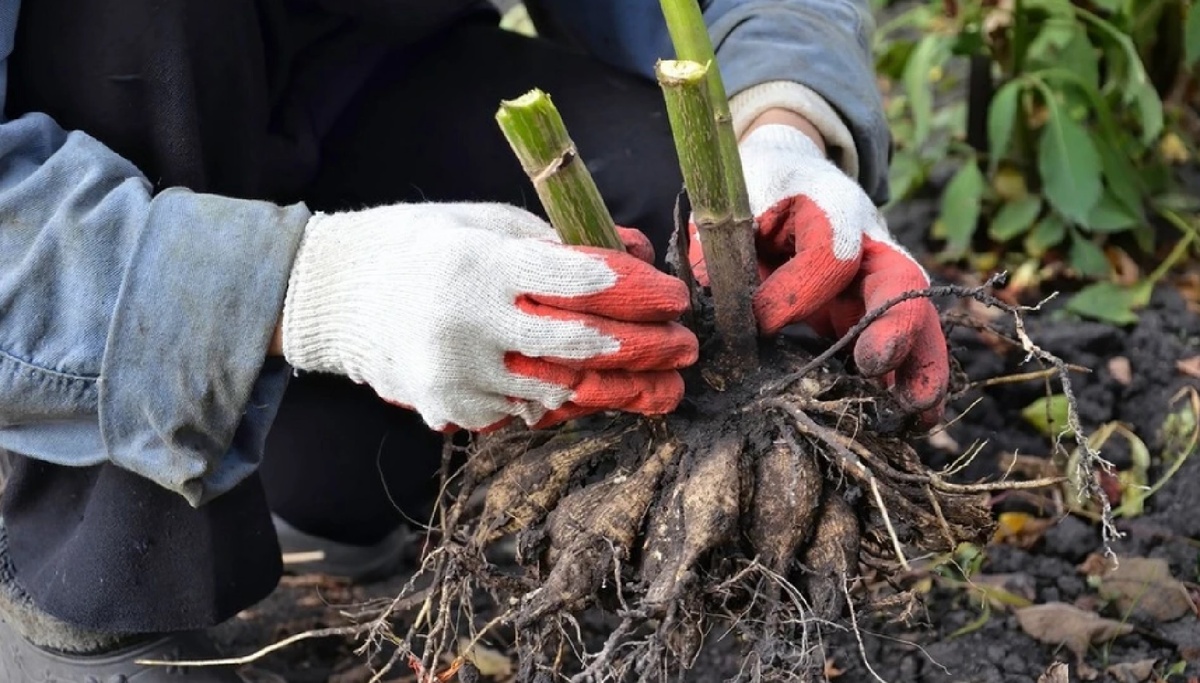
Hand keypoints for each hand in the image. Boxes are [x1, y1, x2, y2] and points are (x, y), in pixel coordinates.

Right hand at [280, 202, 698, 431]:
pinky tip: (596, 393)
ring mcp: (457, 374)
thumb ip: (558, 240)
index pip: (580, 279)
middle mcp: (469, 322)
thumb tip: (633, 254)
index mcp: (481, 263)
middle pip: (581, 344)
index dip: (638, 290)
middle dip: (645, 347)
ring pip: (560, 389)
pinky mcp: (449, 408)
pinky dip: (563, 401)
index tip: (673, 296)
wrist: (336, 295)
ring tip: (662, 384)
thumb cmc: (421, 244)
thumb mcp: (487, 222)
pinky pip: (525, 412)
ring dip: (617, 387)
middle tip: (683, 348)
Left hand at [690, 124, 948, 424]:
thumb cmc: (751, 195)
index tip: (758, 323)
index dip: (795, 294)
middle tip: (874, 365)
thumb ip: (719, 258)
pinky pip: (904, 342)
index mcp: (828, 206)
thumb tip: (715, 314)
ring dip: (921, 364)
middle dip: (895, 324)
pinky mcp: (871, 310)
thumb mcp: (728, 215)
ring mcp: (876, 277)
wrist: (784, 175)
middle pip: (899, 278)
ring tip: (917, 413)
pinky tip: (912, 419)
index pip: (829, 254)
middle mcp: (867, 240)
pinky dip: (911, 377)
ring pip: (916, 316)